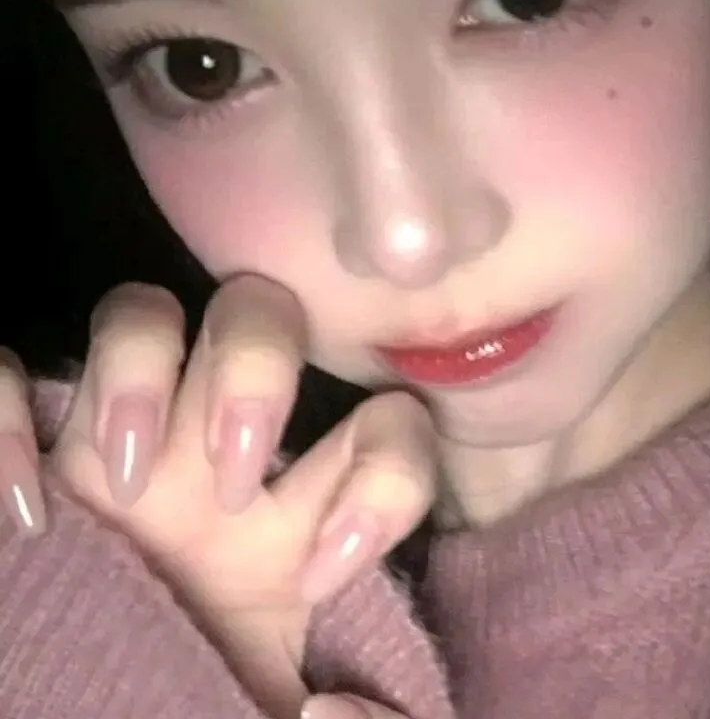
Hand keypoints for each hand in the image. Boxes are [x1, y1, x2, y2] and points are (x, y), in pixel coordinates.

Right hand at [0, 275, 436, 717]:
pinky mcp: (24, 456)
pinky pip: (3, 373)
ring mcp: (115, 445)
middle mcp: (211, 455)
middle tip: (228, 484)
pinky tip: (22, 509)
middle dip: (256, 373)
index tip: (326, 569)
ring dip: (142, 370)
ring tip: (129, 476)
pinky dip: (3, 414)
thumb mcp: (268, 708)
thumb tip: (332, 710)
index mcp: (293, 512)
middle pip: (262, 316)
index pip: (388, 423)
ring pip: (143, 314)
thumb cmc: (188, 703)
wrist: (82, 701)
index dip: (385, 474)